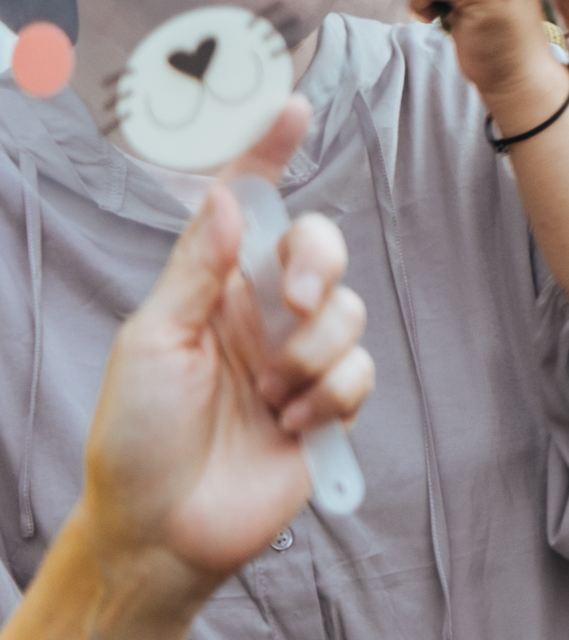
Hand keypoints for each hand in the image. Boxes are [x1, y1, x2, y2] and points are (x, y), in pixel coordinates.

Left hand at [85, 101, 373, 589]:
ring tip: (273, 398)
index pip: (248, 208)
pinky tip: (292, 427)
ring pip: (349, 314)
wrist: (165, 530)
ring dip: (314, 353)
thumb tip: (229, 199)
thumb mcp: (153, 341)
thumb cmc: (136, 438)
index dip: (270, 156)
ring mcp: (296, 360)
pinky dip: (330, 398)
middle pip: (319, 249)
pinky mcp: (327, 407)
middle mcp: (259, 315)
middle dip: (318, 266)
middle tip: (296, 302)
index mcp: (211, 289)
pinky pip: (359, 375)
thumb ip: (197, 270)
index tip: (293, 109)